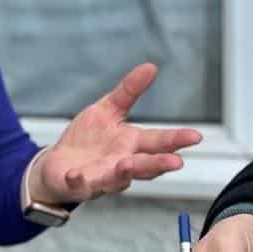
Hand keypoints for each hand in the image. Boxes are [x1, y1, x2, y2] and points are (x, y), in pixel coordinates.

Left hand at [30, 62, 200, 203]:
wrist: (57, 165)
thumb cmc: (88, 140)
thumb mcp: (107, 109)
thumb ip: (129, 91)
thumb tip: (151, 66)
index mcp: (131, 144)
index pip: (158, 142)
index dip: (176, 140)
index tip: (195, 136)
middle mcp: (121, 164)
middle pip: (144, 165)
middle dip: (159, 164)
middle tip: (176, 163)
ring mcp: (101, 176)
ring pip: (117, 179)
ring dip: (123, 173)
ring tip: (126, 165)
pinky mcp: (78, 184)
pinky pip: (80, 185)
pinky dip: (79, 181)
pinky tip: (77, 175)